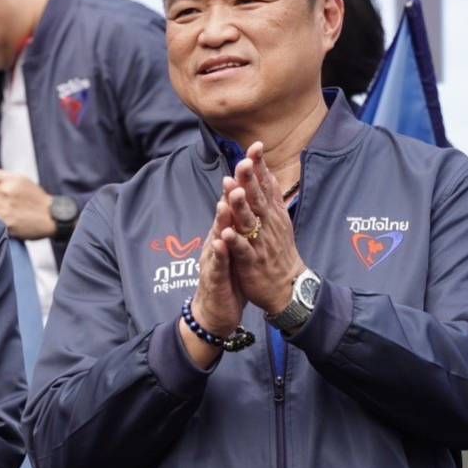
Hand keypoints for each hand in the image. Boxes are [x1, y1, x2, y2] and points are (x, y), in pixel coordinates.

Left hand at [0, 169, 55, 239]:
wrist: (52, 218)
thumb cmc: (37, 201)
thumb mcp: (22, 181)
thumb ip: (0, 178)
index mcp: (11, 179)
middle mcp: (6, 191)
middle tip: (9, 207)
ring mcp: (4, 207)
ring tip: (10, 216)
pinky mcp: (5, 222)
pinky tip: (9, 223)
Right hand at [179, 185, 245, 366]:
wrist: (215, 312)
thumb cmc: (229, 278)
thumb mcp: (237, 247)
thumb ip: (240, 223)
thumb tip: (247, 197)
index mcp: (227, 232)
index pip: (235, 202)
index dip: (243, 180)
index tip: (253, 155)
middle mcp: (217, 240)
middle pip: (225, 211)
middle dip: (232, 190)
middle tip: (239, 168)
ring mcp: (213, 258)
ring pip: (218, 235)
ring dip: (222, 218)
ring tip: (227, 200)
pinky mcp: (214, 278)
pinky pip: (217, 264)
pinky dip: (219, 252)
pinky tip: (222, 241)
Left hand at [220, 143, 304, 315]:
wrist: (287, 285)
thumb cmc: (279, 250)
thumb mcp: (279, 220)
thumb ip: (271, 197)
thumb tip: (266, 172)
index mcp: (272, 214)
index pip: (266, 185)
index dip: (260, 167)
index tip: (254, 147)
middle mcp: (267, 225)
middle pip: (258, 199)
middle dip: (250, 181)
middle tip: (242, 162)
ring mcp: (259, 243)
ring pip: (249, 222)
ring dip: (240, 207)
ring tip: (231, 192)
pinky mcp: (252, 261)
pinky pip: (242, 250)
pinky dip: (234, 242)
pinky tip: (225, 234)